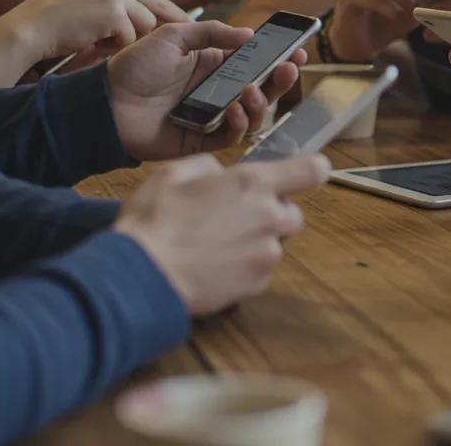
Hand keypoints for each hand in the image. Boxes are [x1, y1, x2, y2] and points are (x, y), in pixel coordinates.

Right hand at [6, 0, 203, 61]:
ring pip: (145, 24)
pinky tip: (94, 43)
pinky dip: (116, 46)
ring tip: (99, 38)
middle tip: (189, 25)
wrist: (30, 28)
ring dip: (128, 37)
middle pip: (157, 1)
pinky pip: (131, 38)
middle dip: (174, 17)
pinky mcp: (115, 13)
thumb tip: (145, 8)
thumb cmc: (54, 19)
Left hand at [106, 19, 306, 159]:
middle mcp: (218, 92)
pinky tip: (235, 109)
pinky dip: (240, 124)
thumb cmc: (134, 66)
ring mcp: (212, 117)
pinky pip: (232, 136)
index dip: (278, 58)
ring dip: (261, 102)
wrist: (103, 102)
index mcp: (215, 66)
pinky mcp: (201, 141)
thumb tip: (249, 35)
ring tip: (251, 90)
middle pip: (263, 89)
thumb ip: (213, 33)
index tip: (296, 50)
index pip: (256, 62)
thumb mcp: (175, 36)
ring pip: (253, 115)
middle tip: (290, 69)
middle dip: (281, 80)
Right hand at [115, 152, 329, 315]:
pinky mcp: (256, 285)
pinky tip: (214, 265)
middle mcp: (269, 218)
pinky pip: (260, 270)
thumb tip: (220, 174)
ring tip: (217, 244)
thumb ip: (208, 166)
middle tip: (236, 215)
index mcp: (253, 183)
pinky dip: (244, 267)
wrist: (138, 278)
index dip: (312, 169)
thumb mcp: (172, 174)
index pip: (312, 170)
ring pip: (275, 243)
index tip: (305, 172)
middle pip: (292, 212)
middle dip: (272, 212)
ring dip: (256, 241)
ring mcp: (265, 254)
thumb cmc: (153, 222)